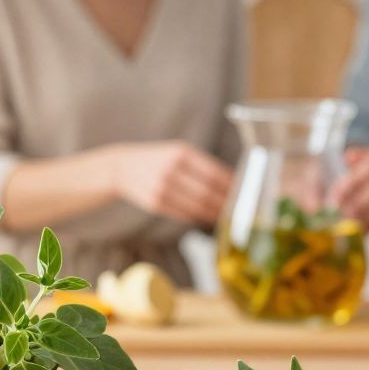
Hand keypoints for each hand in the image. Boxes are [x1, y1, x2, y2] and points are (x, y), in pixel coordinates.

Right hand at [109, 140, 232, 224]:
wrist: (124, 167)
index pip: (214, 174)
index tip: (243, 194)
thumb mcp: (179, 151)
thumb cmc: (160, 159)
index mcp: (181, 153)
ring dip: (213, 214)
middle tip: (238, 211)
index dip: (231, 188)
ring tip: (225, 217)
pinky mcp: (155, 203)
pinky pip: (183, 215)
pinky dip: (198, 217)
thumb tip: (233, 182)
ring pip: (196, 207)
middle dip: (224, 204)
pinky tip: (206, 217)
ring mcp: (161, 188)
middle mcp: (171, 170)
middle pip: (206, 193)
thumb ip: (204, 165)